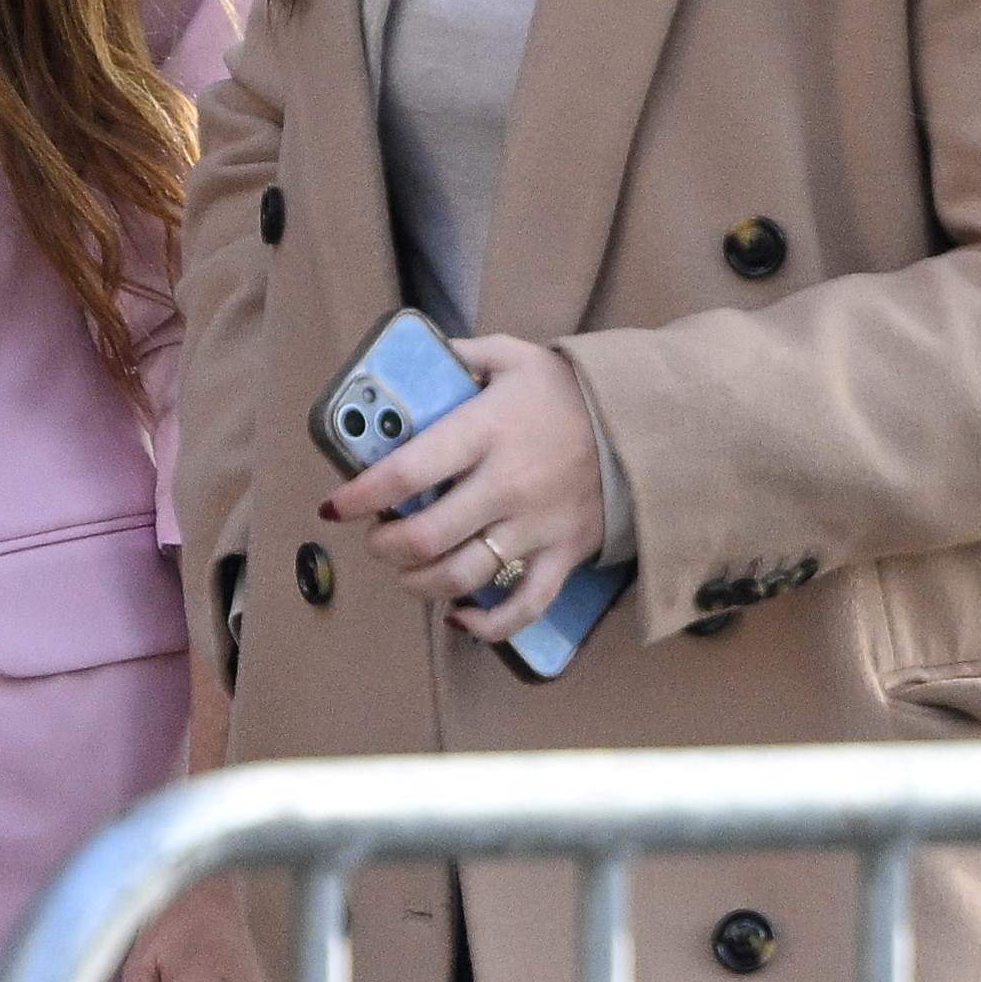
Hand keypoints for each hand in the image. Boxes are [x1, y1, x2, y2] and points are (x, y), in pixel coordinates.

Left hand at [325, 331, 612, 635]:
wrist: (646, 420)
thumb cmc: (569, 390)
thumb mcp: (512, 356)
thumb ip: (460, 357)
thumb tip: (410, 364)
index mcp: (486, 431)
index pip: (406, 472)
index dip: (359, 495)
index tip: (334, 506)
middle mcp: (507, 484)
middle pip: (424, 537)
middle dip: (383, 546)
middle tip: (375, 537)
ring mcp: (537, 526)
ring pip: (461, 577)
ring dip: (418, 583)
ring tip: (406, 570)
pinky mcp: (564, 555)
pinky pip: (522, 606)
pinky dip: (486, 624)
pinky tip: (458, 618)